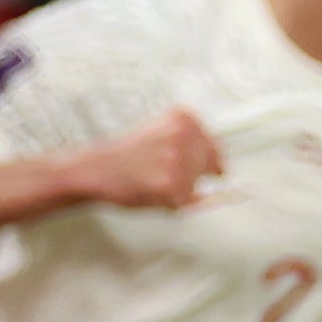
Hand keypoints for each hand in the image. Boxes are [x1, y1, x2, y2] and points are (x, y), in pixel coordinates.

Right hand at [65, 104, 221, 212]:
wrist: (96, 168)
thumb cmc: (128, 153)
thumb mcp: (161, 133)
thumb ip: (192, 145)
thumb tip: (224, 172)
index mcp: (183, 117)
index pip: (214, 148)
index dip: (206, 164)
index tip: (196, 169)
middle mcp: (183, 134)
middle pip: (209, 168)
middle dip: (191, 178)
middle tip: (161, 175)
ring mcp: (178, 160)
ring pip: (197, 187)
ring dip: (179, 191)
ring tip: (152, 180)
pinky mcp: (170, 185)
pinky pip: (184, 203)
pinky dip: (170, 204)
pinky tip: (149, 190)